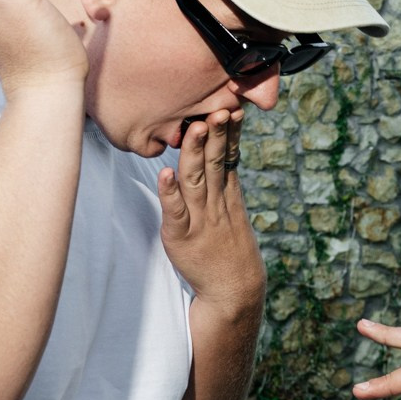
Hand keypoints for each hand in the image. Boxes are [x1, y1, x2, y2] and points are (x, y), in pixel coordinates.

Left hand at [158, 111, 264, 313]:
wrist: (234, 291)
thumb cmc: (230, 251)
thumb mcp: (234, 214)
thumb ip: (224, 186)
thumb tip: (218, 156)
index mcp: (228, 196)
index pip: (228, 157)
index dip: (230, 133)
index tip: (233, 107)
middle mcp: (215, 204)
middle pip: (214, 163)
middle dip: (216, 135)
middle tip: (217, 109)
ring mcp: (199, 220)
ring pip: (196, 180)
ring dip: (194, 153)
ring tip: (196, 128)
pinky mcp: (181, 238)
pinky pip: (175, 212)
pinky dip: (170, 192)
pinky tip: (166, 173)